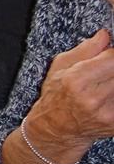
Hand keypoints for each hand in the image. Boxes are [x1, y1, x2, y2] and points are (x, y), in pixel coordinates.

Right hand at [27, 29, 113, 150]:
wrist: (56, 129)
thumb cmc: (55, 94)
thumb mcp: (60, 66)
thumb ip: (85, 49)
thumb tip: (105, 35)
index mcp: (76, 80)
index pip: (113, 57)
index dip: (113, 52)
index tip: (111, 52)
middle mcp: (93, 98)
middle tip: (107, 68)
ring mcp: (107, 113)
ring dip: (113, 80)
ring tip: (104, 82)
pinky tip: (107, 94)